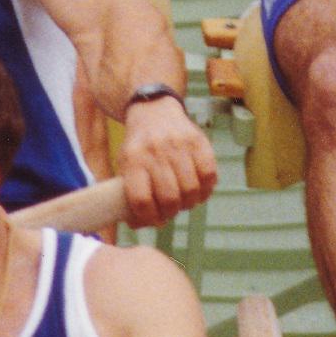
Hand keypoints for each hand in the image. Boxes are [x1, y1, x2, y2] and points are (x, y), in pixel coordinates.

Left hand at [117, 96, 217, 224]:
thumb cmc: (139, 148)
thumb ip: (130, 195)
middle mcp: (156, 151)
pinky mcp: (199, 141)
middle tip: (170, 210)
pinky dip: (206, 189)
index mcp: (133, 159)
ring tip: (185, 200)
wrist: (154, 111)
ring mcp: (179, 145)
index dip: (149, 218)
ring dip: (189, 203)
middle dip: (171, 212)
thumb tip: (139, 225)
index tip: (153, 219)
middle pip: (169, 198)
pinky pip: (209, 175)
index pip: (141, 200)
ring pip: (191, 190)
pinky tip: (199, 189)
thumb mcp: (125, 165)